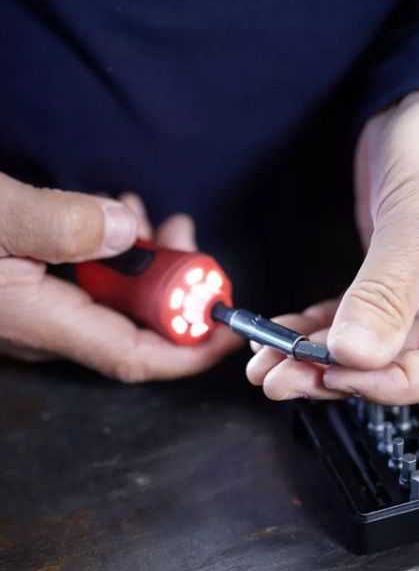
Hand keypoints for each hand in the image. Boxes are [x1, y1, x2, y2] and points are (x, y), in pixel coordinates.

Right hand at [0, 176, 240, 380]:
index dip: (193, 350)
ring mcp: (40, 311)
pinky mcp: (34, 292)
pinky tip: (114, 221)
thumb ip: (61, 225)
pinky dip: (114, 255)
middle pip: (136, 323)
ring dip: (145, 261)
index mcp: (41, 321)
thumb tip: (128, 230)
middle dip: (174, 282)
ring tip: (146, 215)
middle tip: (181, 234)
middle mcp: (46, 328)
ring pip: (115, 299)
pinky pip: (92, 284)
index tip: (232, 331)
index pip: (137, 356)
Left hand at [246, 89, 418, 403]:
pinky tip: (285, 334)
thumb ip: (389, 296)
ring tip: (272, 366)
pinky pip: (352, 316)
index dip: (395, 382)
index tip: (341, 375)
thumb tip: (357, 355)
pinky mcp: (391, 281)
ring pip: (372, 345)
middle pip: (404, 362)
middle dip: (342, 374)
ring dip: (320, 357)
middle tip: (287, 378)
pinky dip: (317, 328)